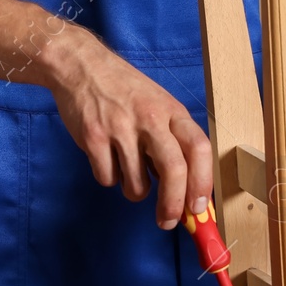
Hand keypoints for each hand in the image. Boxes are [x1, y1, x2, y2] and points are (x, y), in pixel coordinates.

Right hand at [40, 28, 212, 229]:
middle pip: (174, 169)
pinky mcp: (93, 137)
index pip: (199, 148)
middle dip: (173, 204)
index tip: (199, 208)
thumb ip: (172, 141)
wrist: (81, 65)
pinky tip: (106, 158)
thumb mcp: (157, 105)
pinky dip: (109, 178)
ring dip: (135, 191)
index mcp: (171, 111)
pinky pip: (107, 178)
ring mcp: (120, 127)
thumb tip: (186, 191)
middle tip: (167, 221)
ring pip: (137, 184)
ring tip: (128, 172)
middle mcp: (150, 118)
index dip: (203, 182)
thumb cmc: (124, 90)